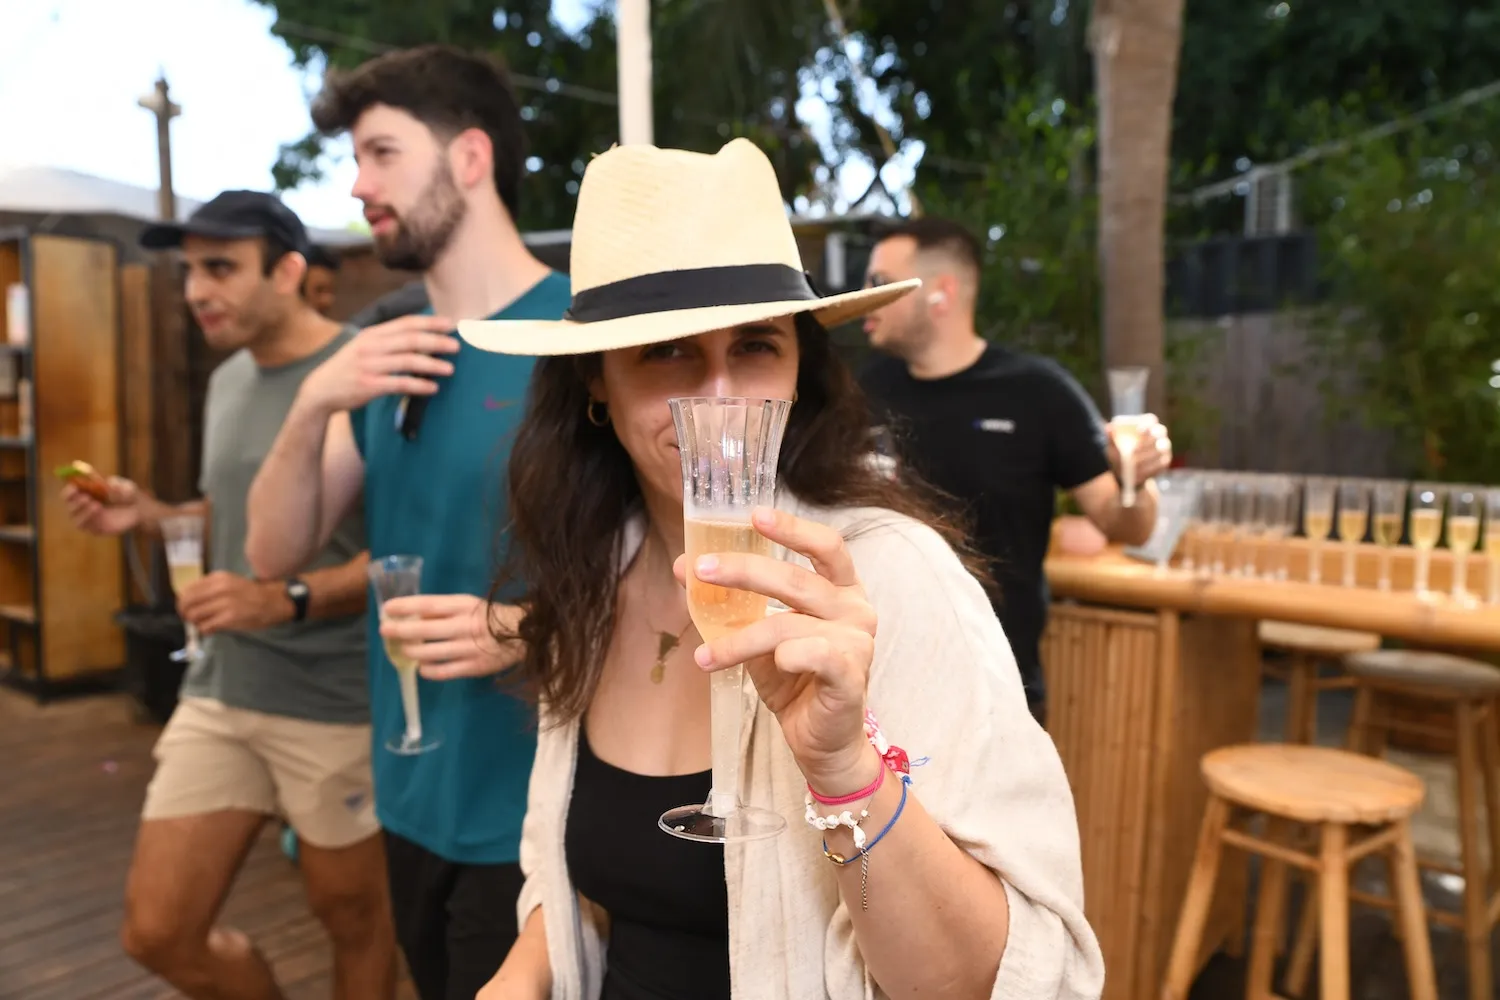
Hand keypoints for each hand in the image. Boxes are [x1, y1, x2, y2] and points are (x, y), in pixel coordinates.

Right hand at [62, 476, 141, 535]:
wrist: (139, 510)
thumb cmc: (128, 494)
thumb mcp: (127, 487)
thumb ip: (118, 485)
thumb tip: (109, 485)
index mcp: (85, 493)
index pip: (70, 492)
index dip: (69, 490)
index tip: (74, 486)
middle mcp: (83, 506)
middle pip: (69, 505)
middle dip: (74, 501)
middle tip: (86, 497)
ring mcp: (89, 519)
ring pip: (76, 519)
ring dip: (82, 512)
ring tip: (97, 505)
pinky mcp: (95, 529)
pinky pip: (86, 527)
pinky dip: (89, 519)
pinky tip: (99, 511)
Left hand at [177, 572, 292, 634]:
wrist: (273, 602)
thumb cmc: (250, 593)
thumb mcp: (229, 582)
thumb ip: (209, 588)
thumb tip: (188, 601)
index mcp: (217, 578)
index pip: (187, 590)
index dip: (183, 601)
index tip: (187, 608)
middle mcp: (219, 588)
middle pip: (187, 603)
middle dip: (185, 613)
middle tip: (190, 619)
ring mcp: (224, 603)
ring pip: (194, 615)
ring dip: (195, 623)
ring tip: (203, 624)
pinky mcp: (229, 618)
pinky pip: (205, 626)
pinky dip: (204, 630)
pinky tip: (211, 628)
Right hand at [298, 314, 460, 414]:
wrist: (320, 390)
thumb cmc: (349, 367)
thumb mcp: (364, 347)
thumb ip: (388, 341)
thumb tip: (422, 338)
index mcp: (372, 334)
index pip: (406, 323)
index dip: (430, 322)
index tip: (451, 323)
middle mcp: (371, 346)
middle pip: (411, 340)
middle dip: (436, 341)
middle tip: (457, 346)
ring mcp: (369, 365)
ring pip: (408, 361)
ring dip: (432, 364)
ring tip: (450, 369)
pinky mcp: (369, 385)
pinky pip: (400, 384)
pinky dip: (419, 386)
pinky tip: (433, 388)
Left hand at [379, 594, 525, 680]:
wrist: (524, 635)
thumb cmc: (489, 616)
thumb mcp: (469, 605)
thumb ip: (444, 610)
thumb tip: (412, 615)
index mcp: (464, 606)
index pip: (429, 605)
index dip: (406, 606)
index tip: (387, 608)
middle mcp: (465, 626)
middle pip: (425, 630)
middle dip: (401, 630)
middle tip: (385, 630)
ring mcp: (469, 648)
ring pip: (430, 653)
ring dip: (412, 651)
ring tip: (404, 649)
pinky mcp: (473, 667)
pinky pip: (443, 671)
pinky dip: (428, 670)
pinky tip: (422, 667)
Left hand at [673, 506, 880, 797]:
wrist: (822, 743)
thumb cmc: (796, 682)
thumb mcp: (760, 637)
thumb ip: (734, 604)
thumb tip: (684, 568)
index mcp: (842, 590)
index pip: (827, 546)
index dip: (792, 528)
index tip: (753, 515)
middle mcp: (855, 609)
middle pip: (796, 579)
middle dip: (743, 571)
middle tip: (700, 571)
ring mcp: (857, 642)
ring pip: (787, 624)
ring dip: (738, 639)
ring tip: (704, 656)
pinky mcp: (850, 676)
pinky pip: (813, 654)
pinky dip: (786, 657)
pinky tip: (773, 666)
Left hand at [1106, 415, 1172, 482]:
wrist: (1126, 474)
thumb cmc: (1119, 455)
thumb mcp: (1113, 447)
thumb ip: (1111, 438)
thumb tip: (1108, 428)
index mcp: (1146, 425)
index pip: (1150, 419)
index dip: (1147, 424)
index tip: (1139, 431)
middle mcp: (1158, 434)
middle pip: (1159, 432)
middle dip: (1147, 442)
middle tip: (1134, 452)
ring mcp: (1163, 447)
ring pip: (1160, 450)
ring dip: (1146, 458)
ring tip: (1134, 466)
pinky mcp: (1165, 460)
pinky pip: (1161, 463)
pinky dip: (1150, 469)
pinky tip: (1141, 474)